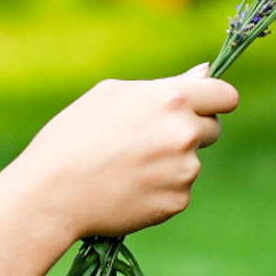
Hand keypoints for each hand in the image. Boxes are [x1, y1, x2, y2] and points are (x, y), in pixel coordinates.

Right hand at [6, 66, 237, 243]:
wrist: (51, 194)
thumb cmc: (73, 136)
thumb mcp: (111, 94)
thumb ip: (165, 85)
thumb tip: (204, 73)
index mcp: (170, 99)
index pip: (225, 95)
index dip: (216, 100)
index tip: (206, 107)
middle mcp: (184, 133)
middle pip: (212, 129)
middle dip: (191, 131)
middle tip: (148, 141)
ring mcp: (184, 170)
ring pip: (191, 162)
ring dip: (170, 163)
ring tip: (125, 167)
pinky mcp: (178, 201)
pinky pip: (179, 190)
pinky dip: (160, 190)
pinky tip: (127, 188)